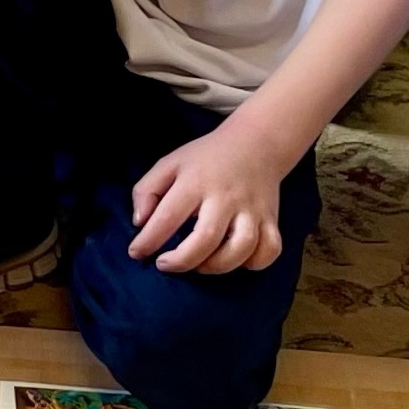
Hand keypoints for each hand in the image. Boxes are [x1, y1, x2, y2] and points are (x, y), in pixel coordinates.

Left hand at [126, 116, 294, 274]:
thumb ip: (146, 190)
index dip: (148, 240)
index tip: (136, 252)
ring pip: (242, 247)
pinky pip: (270, 250)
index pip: (168, 216)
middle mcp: (226, 196)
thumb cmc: (206, 158)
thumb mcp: (170, 164)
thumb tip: (139, 223)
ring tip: (199, 265)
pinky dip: (254, 263)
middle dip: (182, 260)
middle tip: (165, 263)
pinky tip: (236, 261)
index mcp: (196, 181)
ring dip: (217, 266)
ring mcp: (252, 209)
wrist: (256, 143)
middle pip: (206, 237)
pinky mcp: (271, 219)